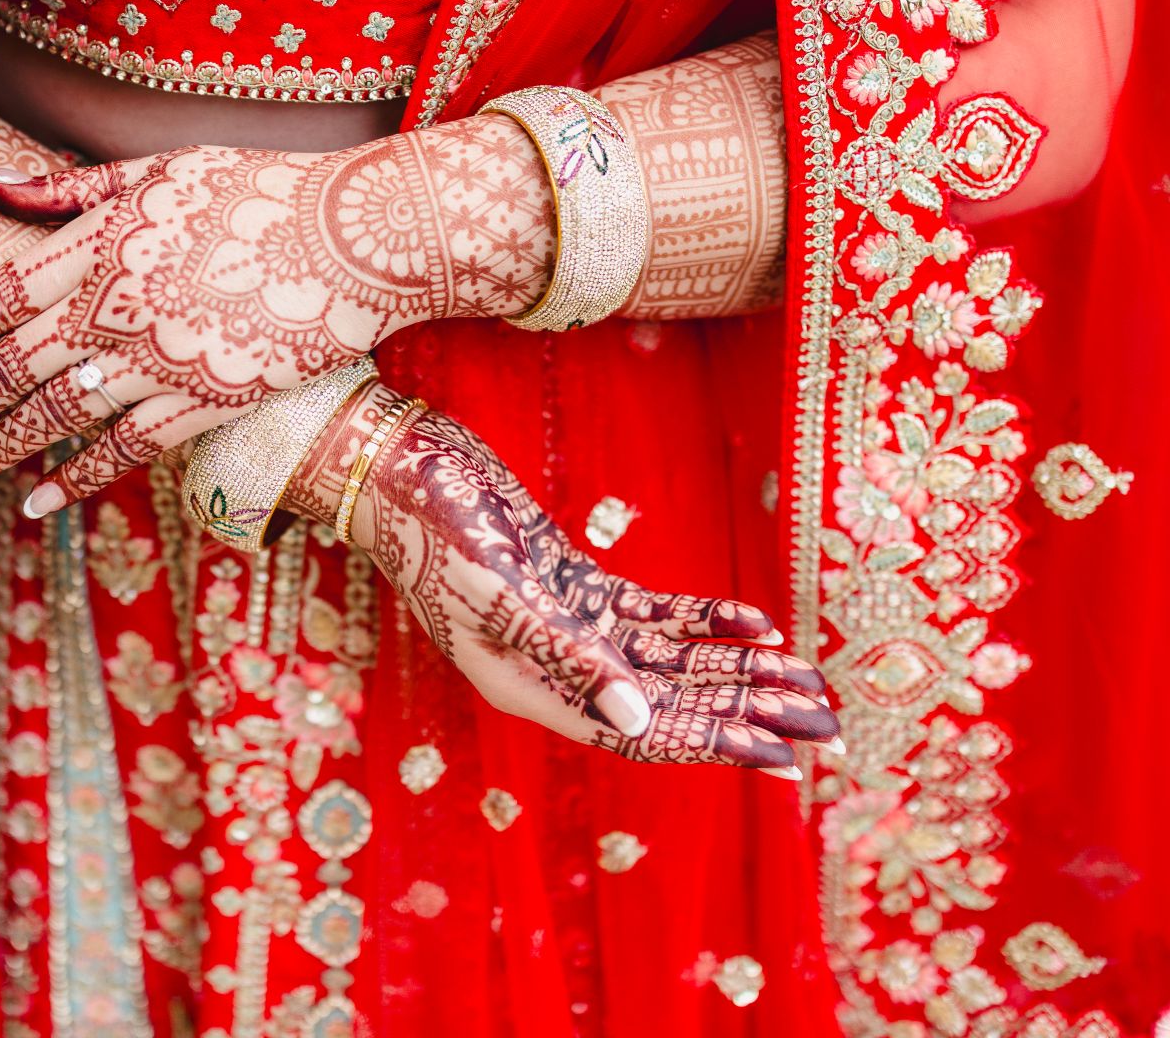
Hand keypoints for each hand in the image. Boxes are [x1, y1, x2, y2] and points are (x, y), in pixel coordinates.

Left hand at [0, 125, 553, 514]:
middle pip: (2, 371)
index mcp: (95, 245)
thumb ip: (75, 192)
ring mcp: (159, 361)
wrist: (358, 239)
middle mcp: (113, 307)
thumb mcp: (161, 171)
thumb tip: (0, 193)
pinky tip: (38, 498)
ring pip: (52, 417)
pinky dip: (77, 475)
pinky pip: (126, 448)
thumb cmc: (260, 191)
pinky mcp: (207, 400)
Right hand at [284, 382, 839, 772]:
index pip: (636, 732)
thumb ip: (564, 656)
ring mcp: (563, 625)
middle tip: (822, 720)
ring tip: (806, 680)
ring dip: (735, 670)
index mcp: (528, 686)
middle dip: (744, 711)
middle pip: (666, 702)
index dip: (708, 743)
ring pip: (667, 661)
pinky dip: (702, 618)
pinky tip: (754, 622)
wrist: (398, 467)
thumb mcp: (498, 594)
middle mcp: (552, 667)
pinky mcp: (571, 584)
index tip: (777, 754)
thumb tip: (637, 722)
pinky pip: (650, 614)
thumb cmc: (433, 528)